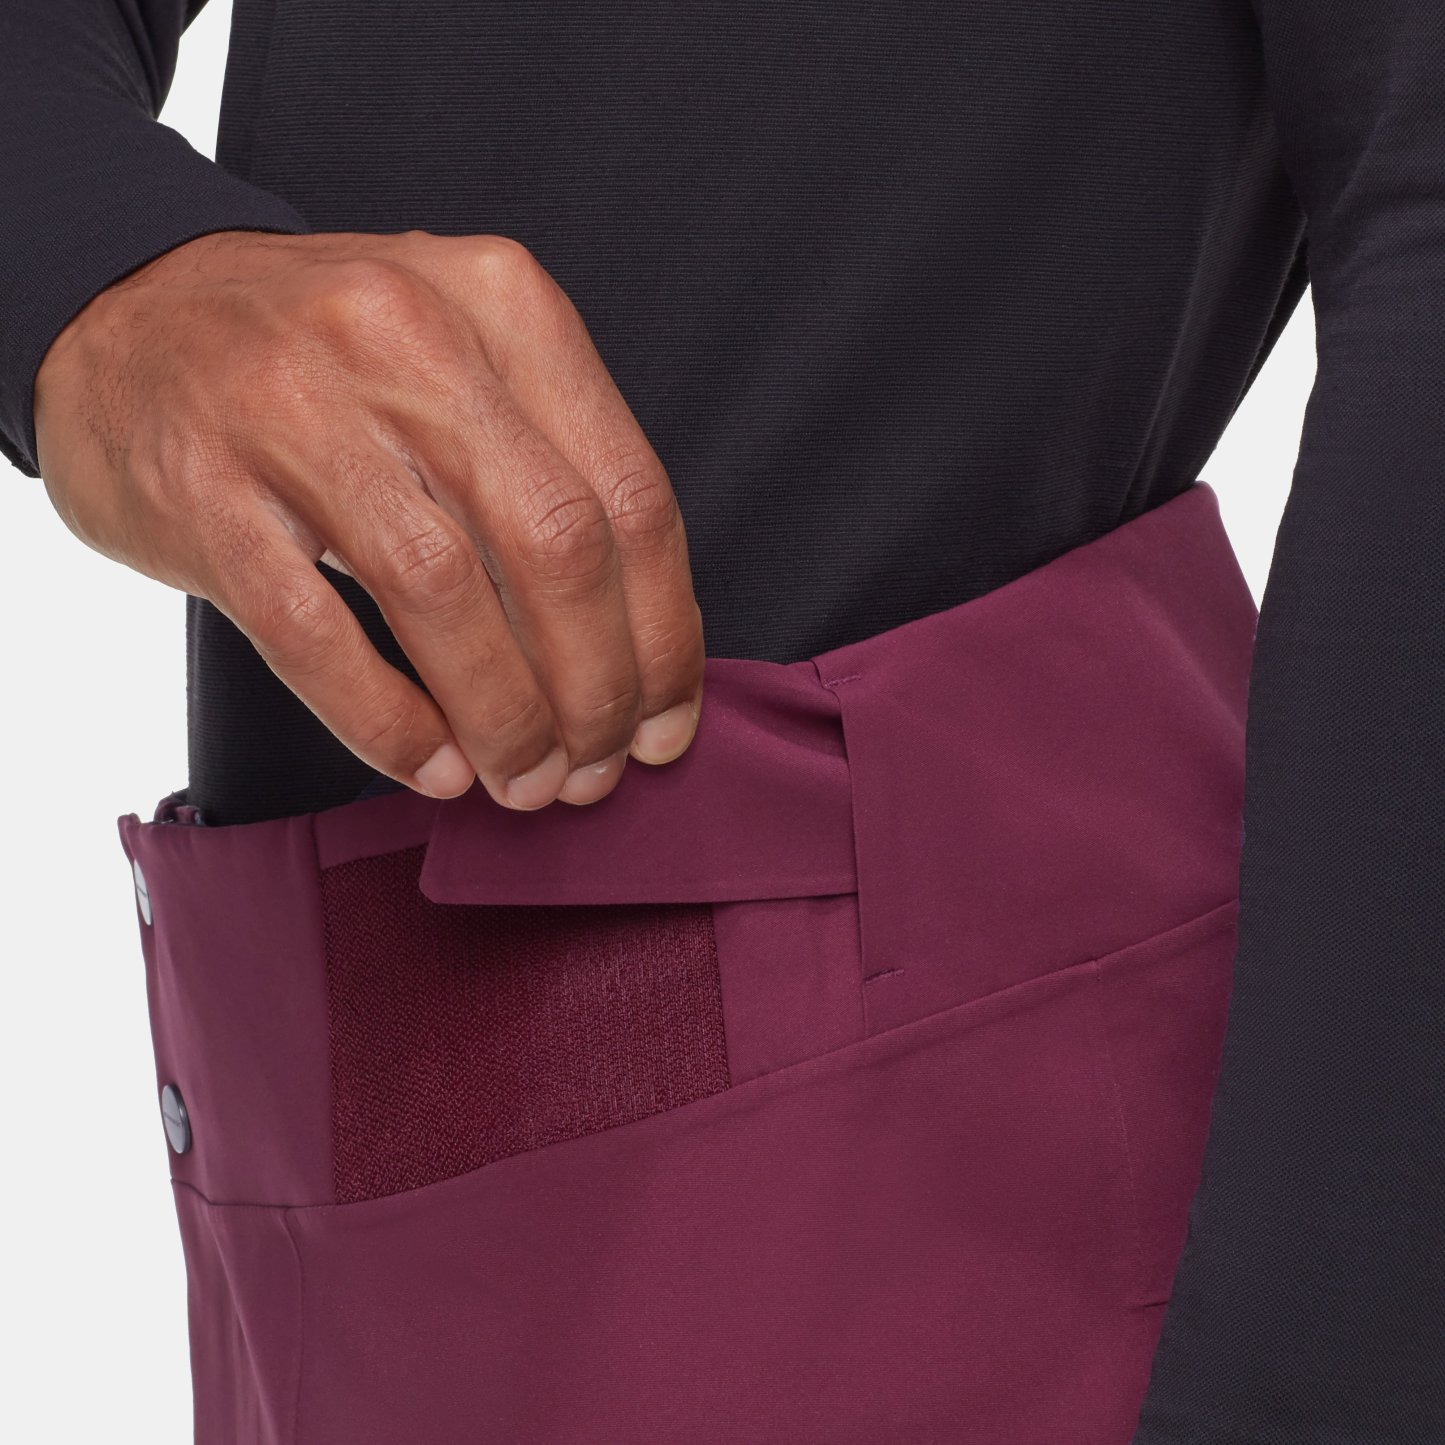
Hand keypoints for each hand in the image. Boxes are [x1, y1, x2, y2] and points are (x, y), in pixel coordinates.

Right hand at [34, 230, 703, 809]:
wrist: (126, 309)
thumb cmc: (328, 363)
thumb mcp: (463, 359)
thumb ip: (551, 469)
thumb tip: (633, 650)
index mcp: (502, 304)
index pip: (631, 495)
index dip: (664, 635)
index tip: (665, 721)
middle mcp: (407, 337)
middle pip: (557, 548)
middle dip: (596, 690)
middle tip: (594, 769)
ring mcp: (295, 407)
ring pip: (443, 594)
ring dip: (503, 716)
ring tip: (523, 780)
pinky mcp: (203, 487)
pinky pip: (315, 633)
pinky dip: (387, 720)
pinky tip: (430, 766)